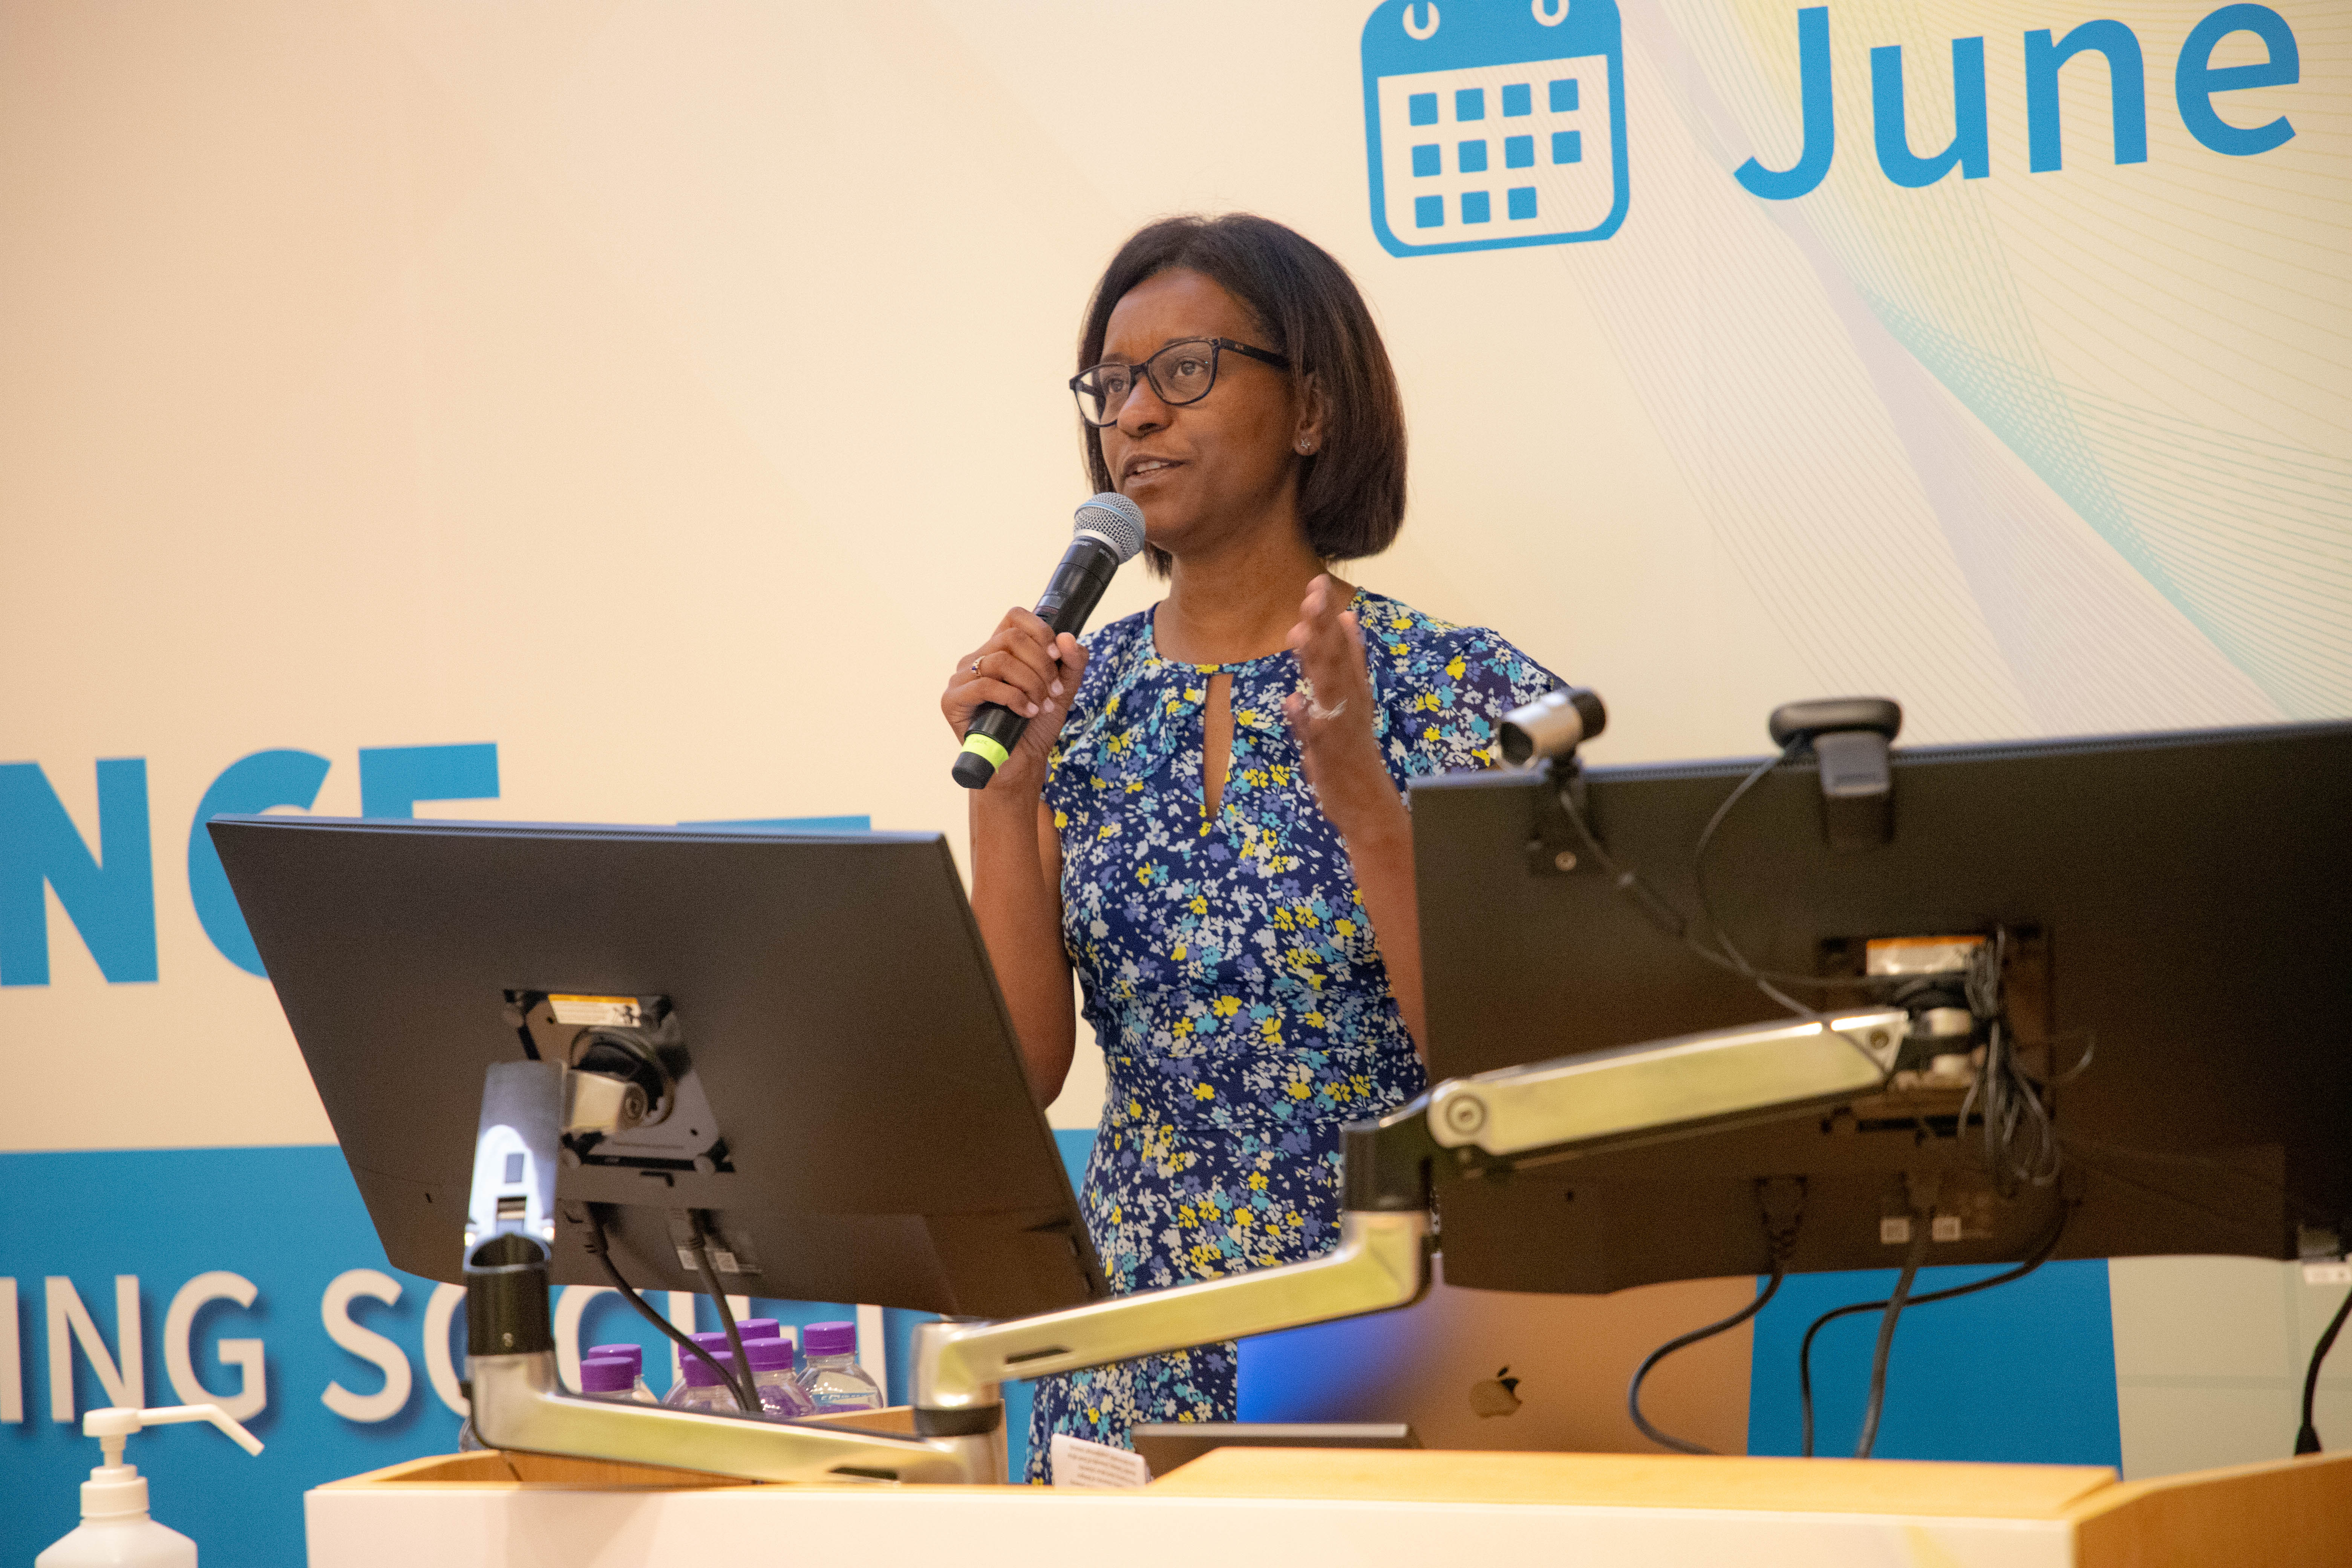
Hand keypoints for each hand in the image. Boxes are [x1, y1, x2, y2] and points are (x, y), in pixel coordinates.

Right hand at [943, 607, 1089, 797]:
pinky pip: (985, 685)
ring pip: (1001, 660)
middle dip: (1042, 665)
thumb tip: (1066, 637)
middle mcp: (977, 659)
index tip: (1056, 656)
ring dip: (1031, 683)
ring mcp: (961, 678)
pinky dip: (1014, 698)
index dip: (1039, 630)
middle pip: (1011, 637)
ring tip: (1041, 705)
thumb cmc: (1035, 727)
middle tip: (1054, 691)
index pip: (1014, 616)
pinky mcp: (952, 700)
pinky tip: (1027, 713)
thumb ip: (1071, 663)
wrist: (1021, 764)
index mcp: (999, 650)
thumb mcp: (1063, 690)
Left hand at [1282, 575, 1401, 837]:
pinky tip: (1293, 701)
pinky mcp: (1328, 752)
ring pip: (1326, 687)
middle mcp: (1348, 701)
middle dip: (1323, 624)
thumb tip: (1346, 618)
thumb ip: (1350, 658)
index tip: (1316, 582)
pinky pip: (1315, 733)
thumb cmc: (1352, 747)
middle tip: (1312, 591)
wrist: (1366, 800)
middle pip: (1335, 657)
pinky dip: (1305, 718)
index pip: (1341, 644)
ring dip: (1315, 660)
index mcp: (1352, 687)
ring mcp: (1339, 725)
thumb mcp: (1352, 697)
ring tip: (1300, 632)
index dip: (1328, 615)